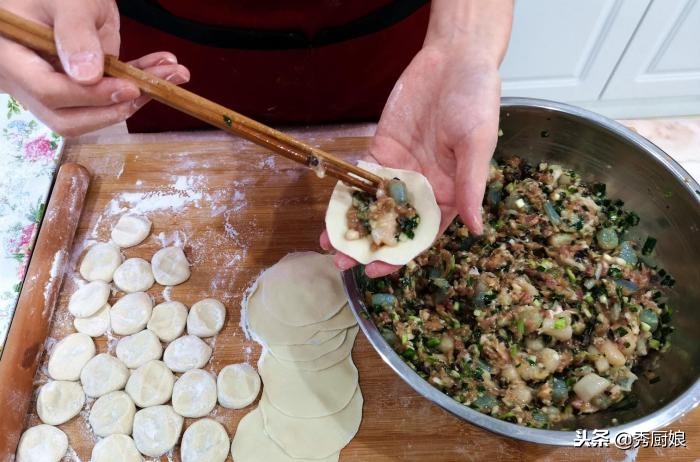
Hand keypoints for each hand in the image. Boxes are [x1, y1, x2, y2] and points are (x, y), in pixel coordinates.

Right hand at [0, 0, 189, 135]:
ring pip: (91, 114)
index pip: (47, 91)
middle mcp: (27, 80)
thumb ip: (75, 34)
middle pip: (67, 116)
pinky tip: (164, 70)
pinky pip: (106, 98)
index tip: (128, 87)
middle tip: (151, 87)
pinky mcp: (78, 88)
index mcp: (12, 55)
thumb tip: (87, 77)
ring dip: (135, 99)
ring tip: (171, 74)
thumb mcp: (69, 1)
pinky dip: (137, 85)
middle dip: (115, 107)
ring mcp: (52, 87)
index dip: (90, 96)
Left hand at [321, 45, 500, 276]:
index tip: (378, 269)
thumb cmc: (477, 100)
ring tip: (328, 243)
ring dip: (353, 224)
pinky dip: (347, 193)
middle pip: (393, 224)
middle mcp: (423, 187)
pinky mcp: (383, 149)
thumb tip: (477, 229)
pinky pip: (363, 176)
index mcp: (450, 193)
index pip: (423, 233)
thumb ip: (471, 186)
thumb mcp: (477, 144)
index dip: (401, 254)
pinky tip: (331, 209)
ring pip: (373, 205)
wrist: (455, 59)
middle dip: (368, 244)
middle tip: (342, 261)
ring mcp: (401, 169)